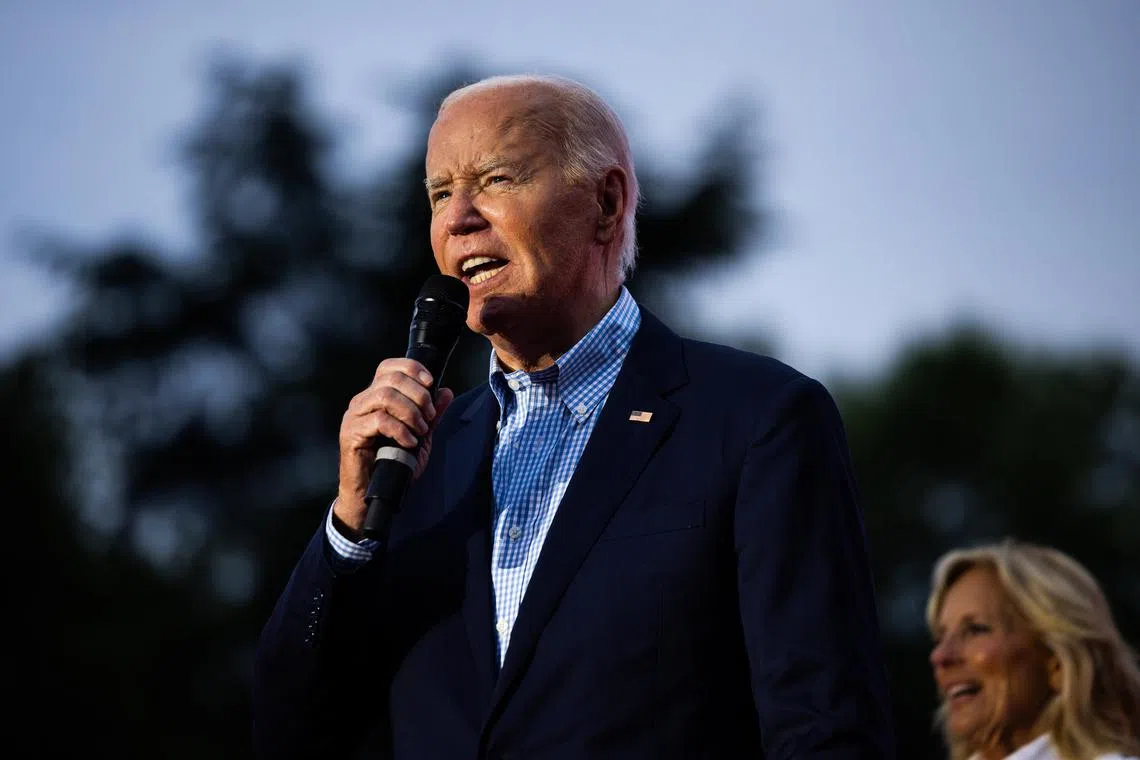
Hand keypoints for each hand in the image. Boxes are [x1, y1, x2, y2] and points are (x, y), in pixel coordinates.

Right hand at [334, 358, 454, 536]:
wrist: (372, 494)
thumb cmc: (393, 464)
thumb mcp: (419, 436)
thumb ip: (431, 415)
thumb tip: (446, 391)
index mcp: (375, 396)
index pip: (389, 366)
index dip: (413, 369)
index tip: (431, 384)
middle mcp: (362, 401)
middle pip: (391, 378)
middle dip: (418, 395)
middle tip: (429, 416)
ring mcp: (354, 416)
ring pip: (385, 396)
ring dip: (410, 411)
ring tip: (420, 430)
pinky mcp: (351, 434)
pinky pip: (379, 420)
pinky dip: (400, 430)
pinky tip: (409, 442)